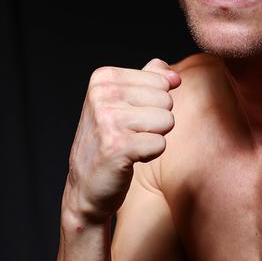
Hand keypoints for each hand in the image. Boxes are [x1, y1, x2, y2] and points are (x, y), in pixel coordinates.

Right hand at [63, 58, 180, 226]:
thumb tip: (175, 76)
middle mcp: (101, 94)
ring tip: (130, 144)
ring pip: (167, 120)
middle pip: (166, 100)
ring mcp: (106, 120)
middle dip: (156, 121)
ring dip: (154, 138)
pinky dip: (150, 155)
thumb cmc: (110, 140)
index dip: (154, 104)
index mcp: (103, 77)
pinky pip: (160, 144)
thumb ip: (150, 80)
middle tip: (130, 134)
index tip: (129, 117)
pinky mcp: (116, 146)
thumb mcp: (124, 102)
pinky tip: (129, 158)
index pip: (162, 82)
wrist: (86, 184)